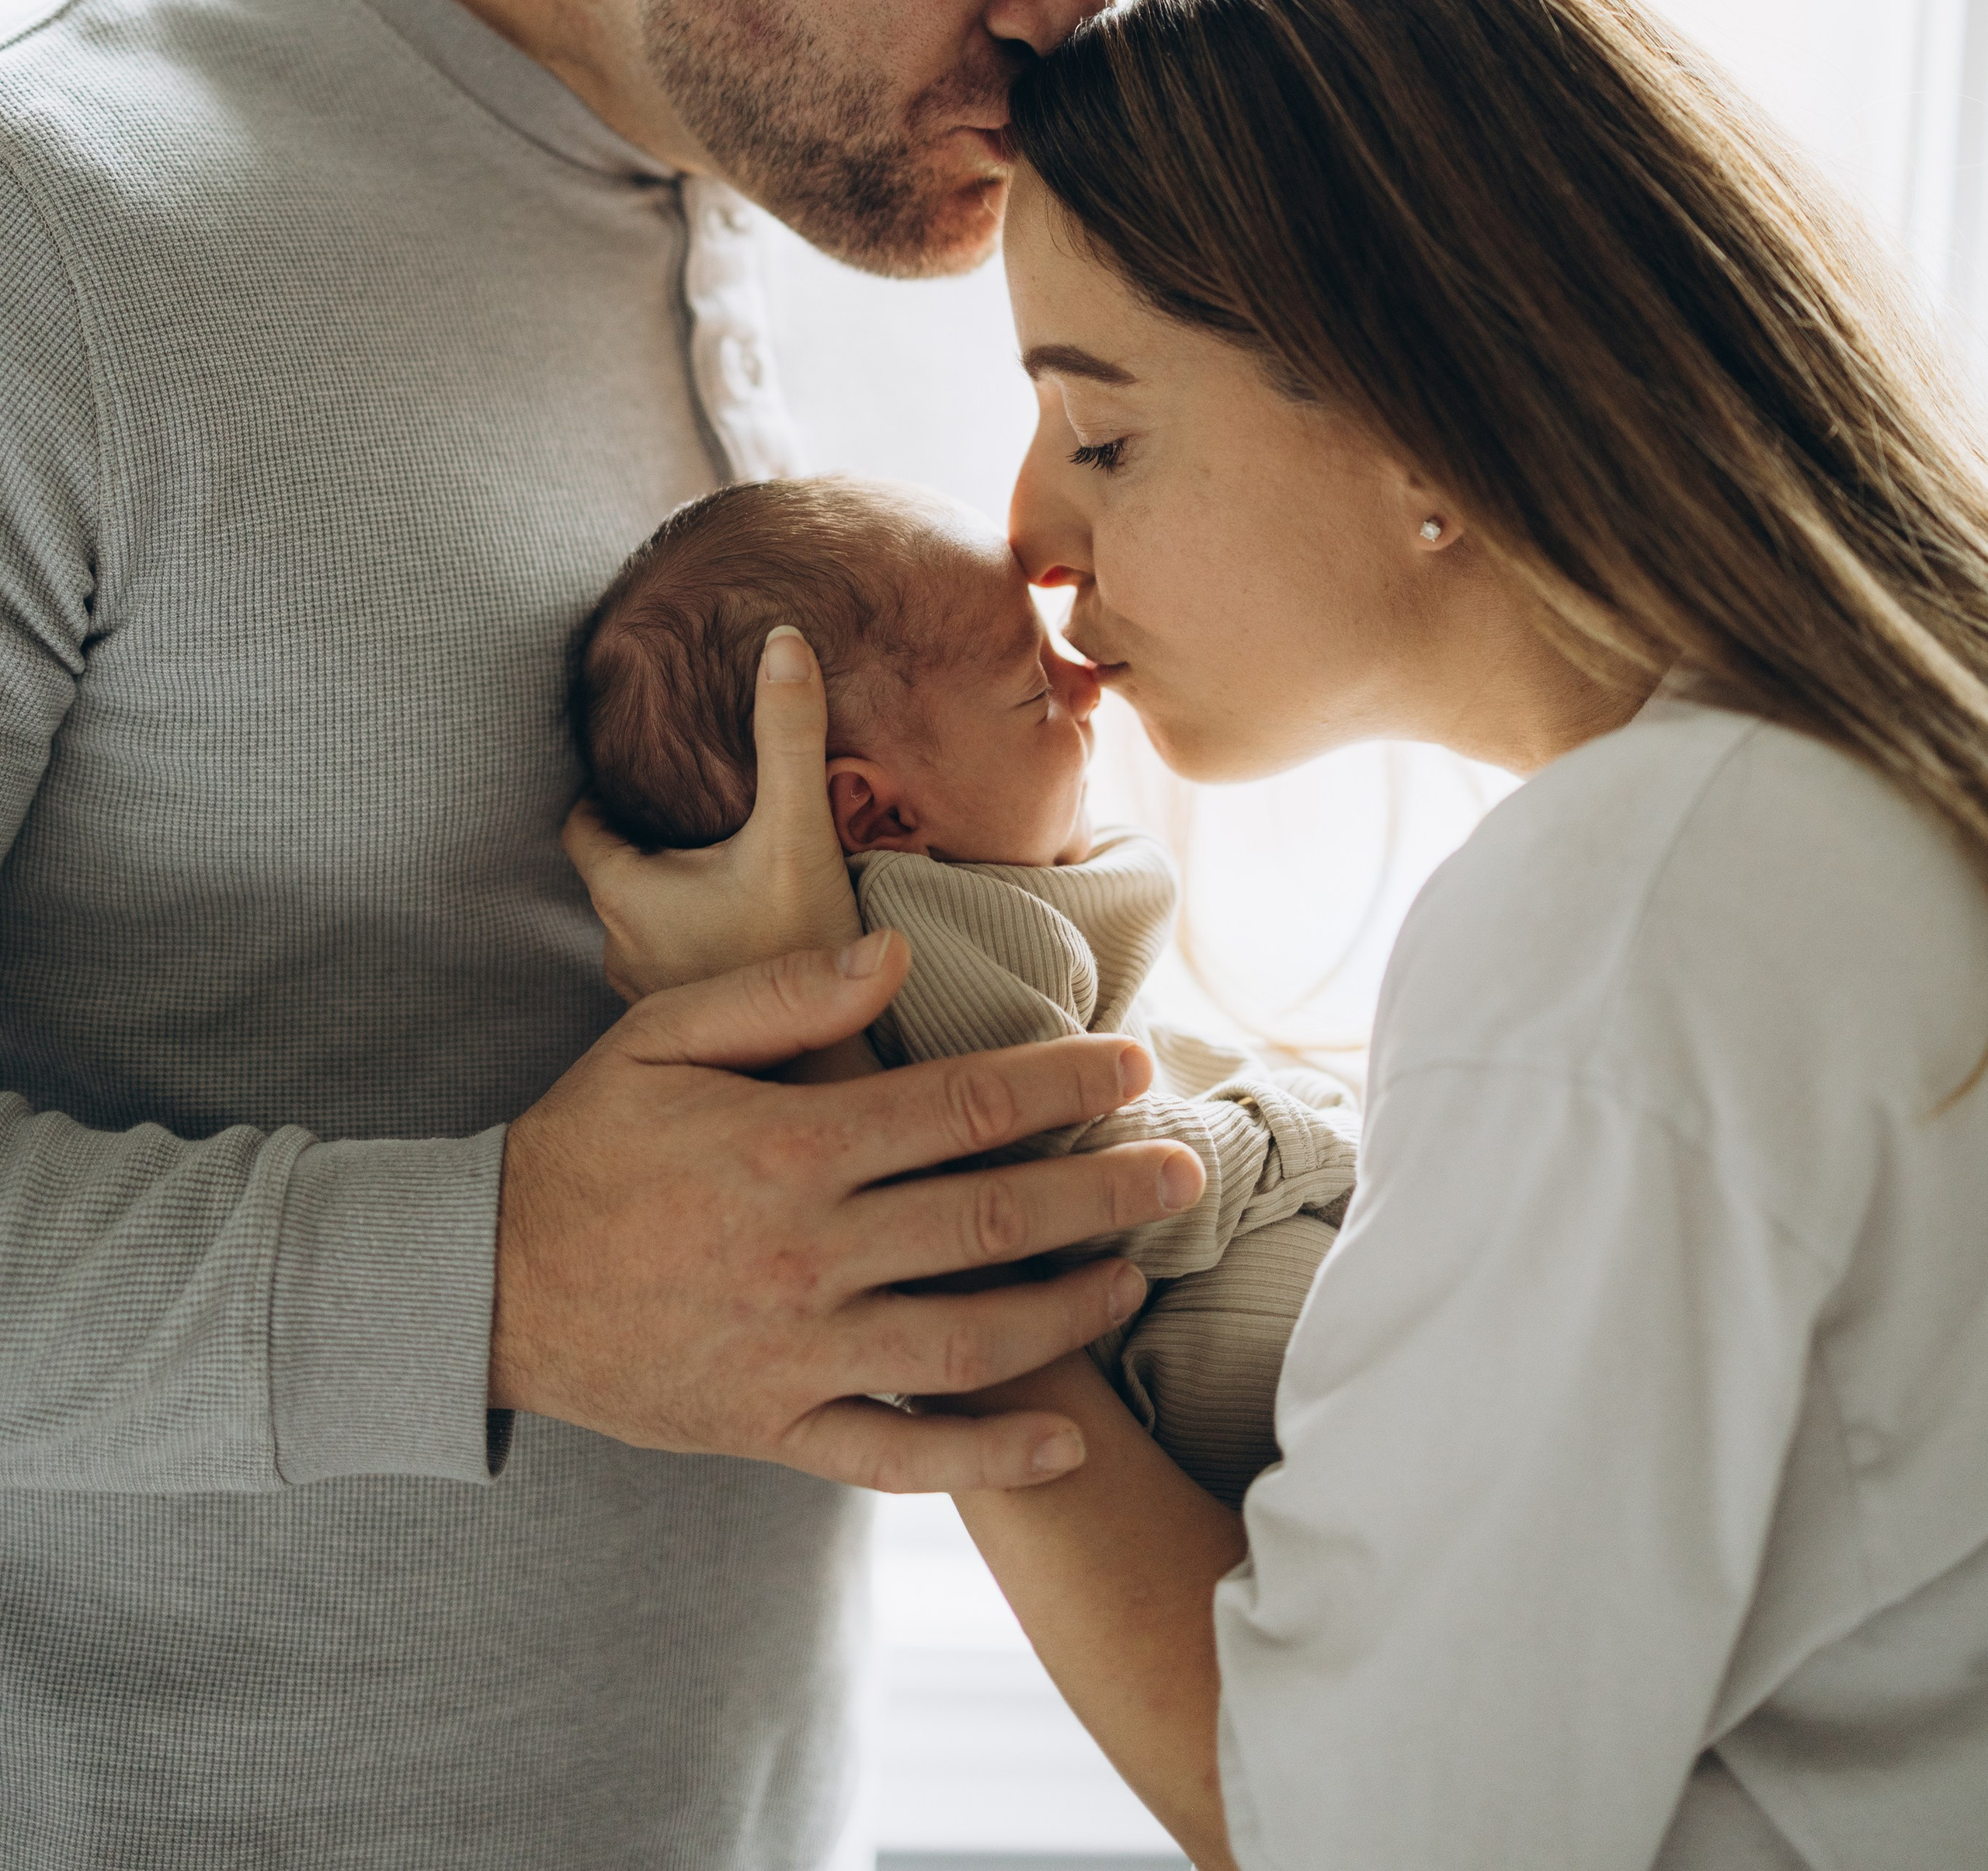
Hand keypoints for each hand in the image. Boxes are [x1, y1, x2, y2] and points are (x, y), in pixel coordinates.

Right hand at [489, 931, 1206, 1490]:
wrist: (480, 1280)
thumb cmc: (583, 1140)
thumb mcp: (663, 1034)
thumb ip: (784, 995)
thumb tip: (896, 959)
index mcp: (791, 1148)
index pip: (964, 1107)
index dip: (1061, 1084)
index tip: (1130, 1065)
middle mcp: (809, 1253)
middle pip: (993, 1222)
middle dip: (1103, 1193)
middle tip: (1183, 1170)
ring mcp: (796, 1351)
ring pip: (968, 1341)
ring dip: (1067, 1313)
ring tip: (1134, 1279)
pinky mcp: (773, 1428)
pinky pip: (899, 1454)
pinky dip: (987, 1458)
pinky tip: (1062, 1442)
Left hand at [564, 624, 858, 997]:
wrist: (823, 1080)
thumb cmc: (799, 957)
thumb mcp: (797, 832)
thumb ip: (788, 735)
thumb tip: (784, 640)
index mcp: (627, 894)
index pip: (580, 826)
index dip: (595, 794)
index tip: (619, 769)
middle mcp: (622, 949)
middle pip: (613, 875)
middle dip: (643, 842)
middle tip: (679, 810)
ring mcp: (651, 997)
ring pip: (644, 927)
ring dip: (671, 899)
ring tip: (715, 870)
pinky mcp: (688, 1029)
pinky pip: (674, 968)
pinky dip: (695, 944)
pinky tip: (740, 938)